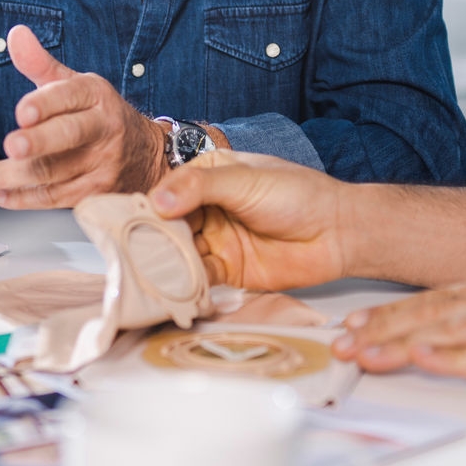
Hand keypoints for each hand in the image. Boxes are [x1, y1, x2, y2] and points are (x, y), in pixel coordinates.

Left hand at [0, 25, 166, 208]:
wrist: (147, 154)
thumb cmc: (99, 115)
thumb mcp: (77, 84)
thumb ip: (42, 64)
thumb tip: (16, 35)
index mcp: (96, 96)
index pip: (70, 96)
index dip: (46, 103)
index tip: (23, 111)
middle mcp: (103, 129)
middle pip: (68, 136)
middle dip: (38, 142)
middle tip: (11, 146)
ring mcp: (102, 164)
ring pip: (55, 173)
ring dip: (13, 177)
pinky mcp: (96, 192)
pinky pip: (57, 198)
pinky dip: (25, 199)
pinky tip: (1, 194)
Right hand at [151, 150, 353, 291]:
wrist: (338, 232)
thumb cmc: (298, 195)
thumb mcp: (246, 181)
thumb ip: (201, 187)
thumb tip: (157, 199)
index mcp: (208, 177)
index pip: (167, 191)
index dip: (148, 206)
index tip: (128, 222)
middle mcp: (207, 209)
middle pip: (168, 227)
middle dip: (153, 241)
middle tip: (133, 255)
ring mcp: (217, 241)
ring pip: (181, 254)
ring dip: (168, 265)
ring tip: (150, 275)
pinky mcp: (228, 272)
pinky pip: (200, 279)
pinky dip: (188, 284)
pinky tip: (178, 289)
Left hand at [333, 265, 465, 391]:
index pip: (441, 297)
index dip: (394, 312)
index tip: (356, 325)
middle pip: (435, 310)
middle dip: (383, 328)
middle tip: (339, 343)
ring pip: (455, 330)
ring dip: (404, 342)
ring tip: (363, 354)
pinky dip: (458, 355)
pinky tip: (426, 357)